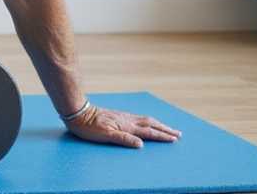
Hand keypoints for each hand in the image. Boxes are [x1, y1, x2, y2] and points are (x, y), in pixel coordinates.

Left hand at [65, 104, 181, 147]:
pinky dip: (148, 121)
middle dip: (165, 129)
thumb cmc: (89, 127)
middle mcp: (128, 120)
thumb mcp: (105, 135)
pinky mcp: (119, 116)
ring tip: (167, 128)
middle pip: (151, 124)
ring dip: (158, 124)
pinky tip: (147, 123)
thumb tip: (141, 144)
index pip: (149, 132)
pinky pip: (139, 118)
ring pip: (146, 120)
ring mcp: (123, 117)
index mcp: (127, 125)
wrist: (78, 113)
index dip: (162, 136)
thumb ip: (124, 139)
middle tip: (178, 133)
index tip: (174, 139)